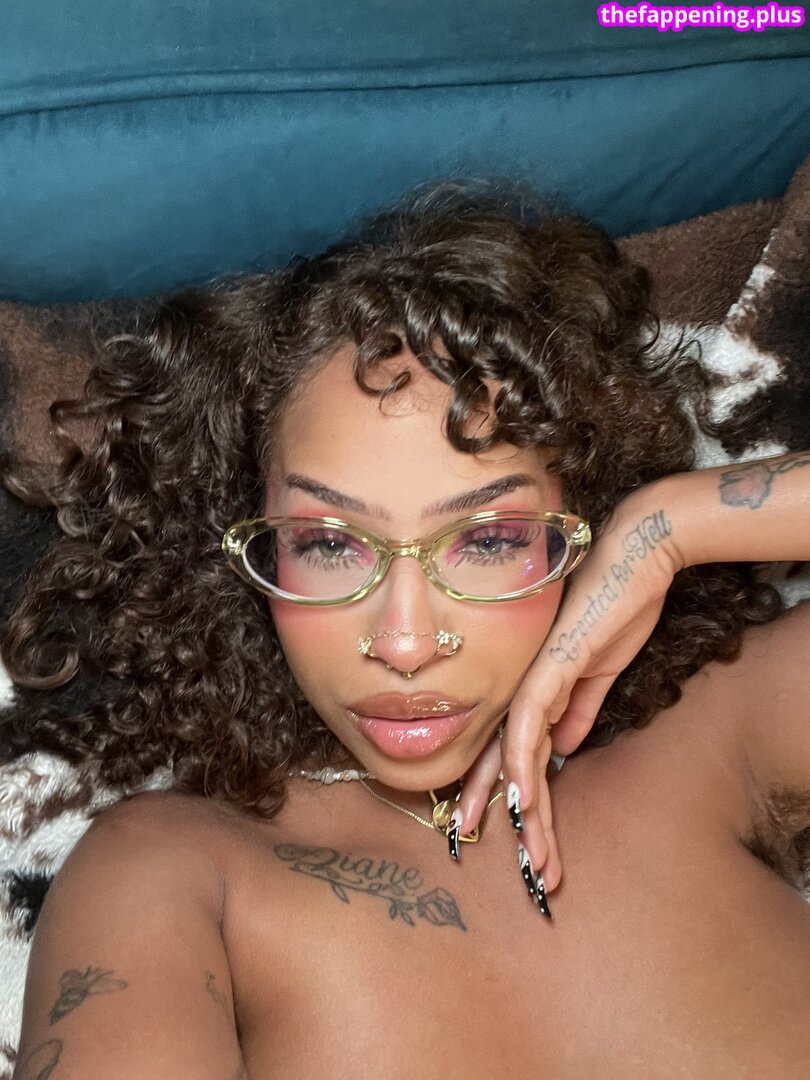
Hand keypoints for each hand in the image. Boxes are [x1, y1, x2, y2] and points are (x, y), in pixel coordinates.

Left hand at [457, 485, 680, 907]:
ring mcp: (532, 679)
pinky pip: (529, 727)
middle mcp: (523, 687)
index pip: (511, 749)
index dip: (502, 792)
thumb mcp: (597, 673)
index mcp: (534, 688)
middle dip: (494, 811)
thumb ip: (577, 710)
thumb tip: (564, 749)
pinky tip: (525, 805)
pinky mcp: (549, 670)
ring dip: (524, 813)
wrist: (634, 562)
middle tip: (477, 851)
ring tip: (530, 858)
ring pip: (514, 757)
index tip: (502, 830)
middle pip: (501, 761)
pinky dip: (524, 768)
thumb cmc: (615, 608)